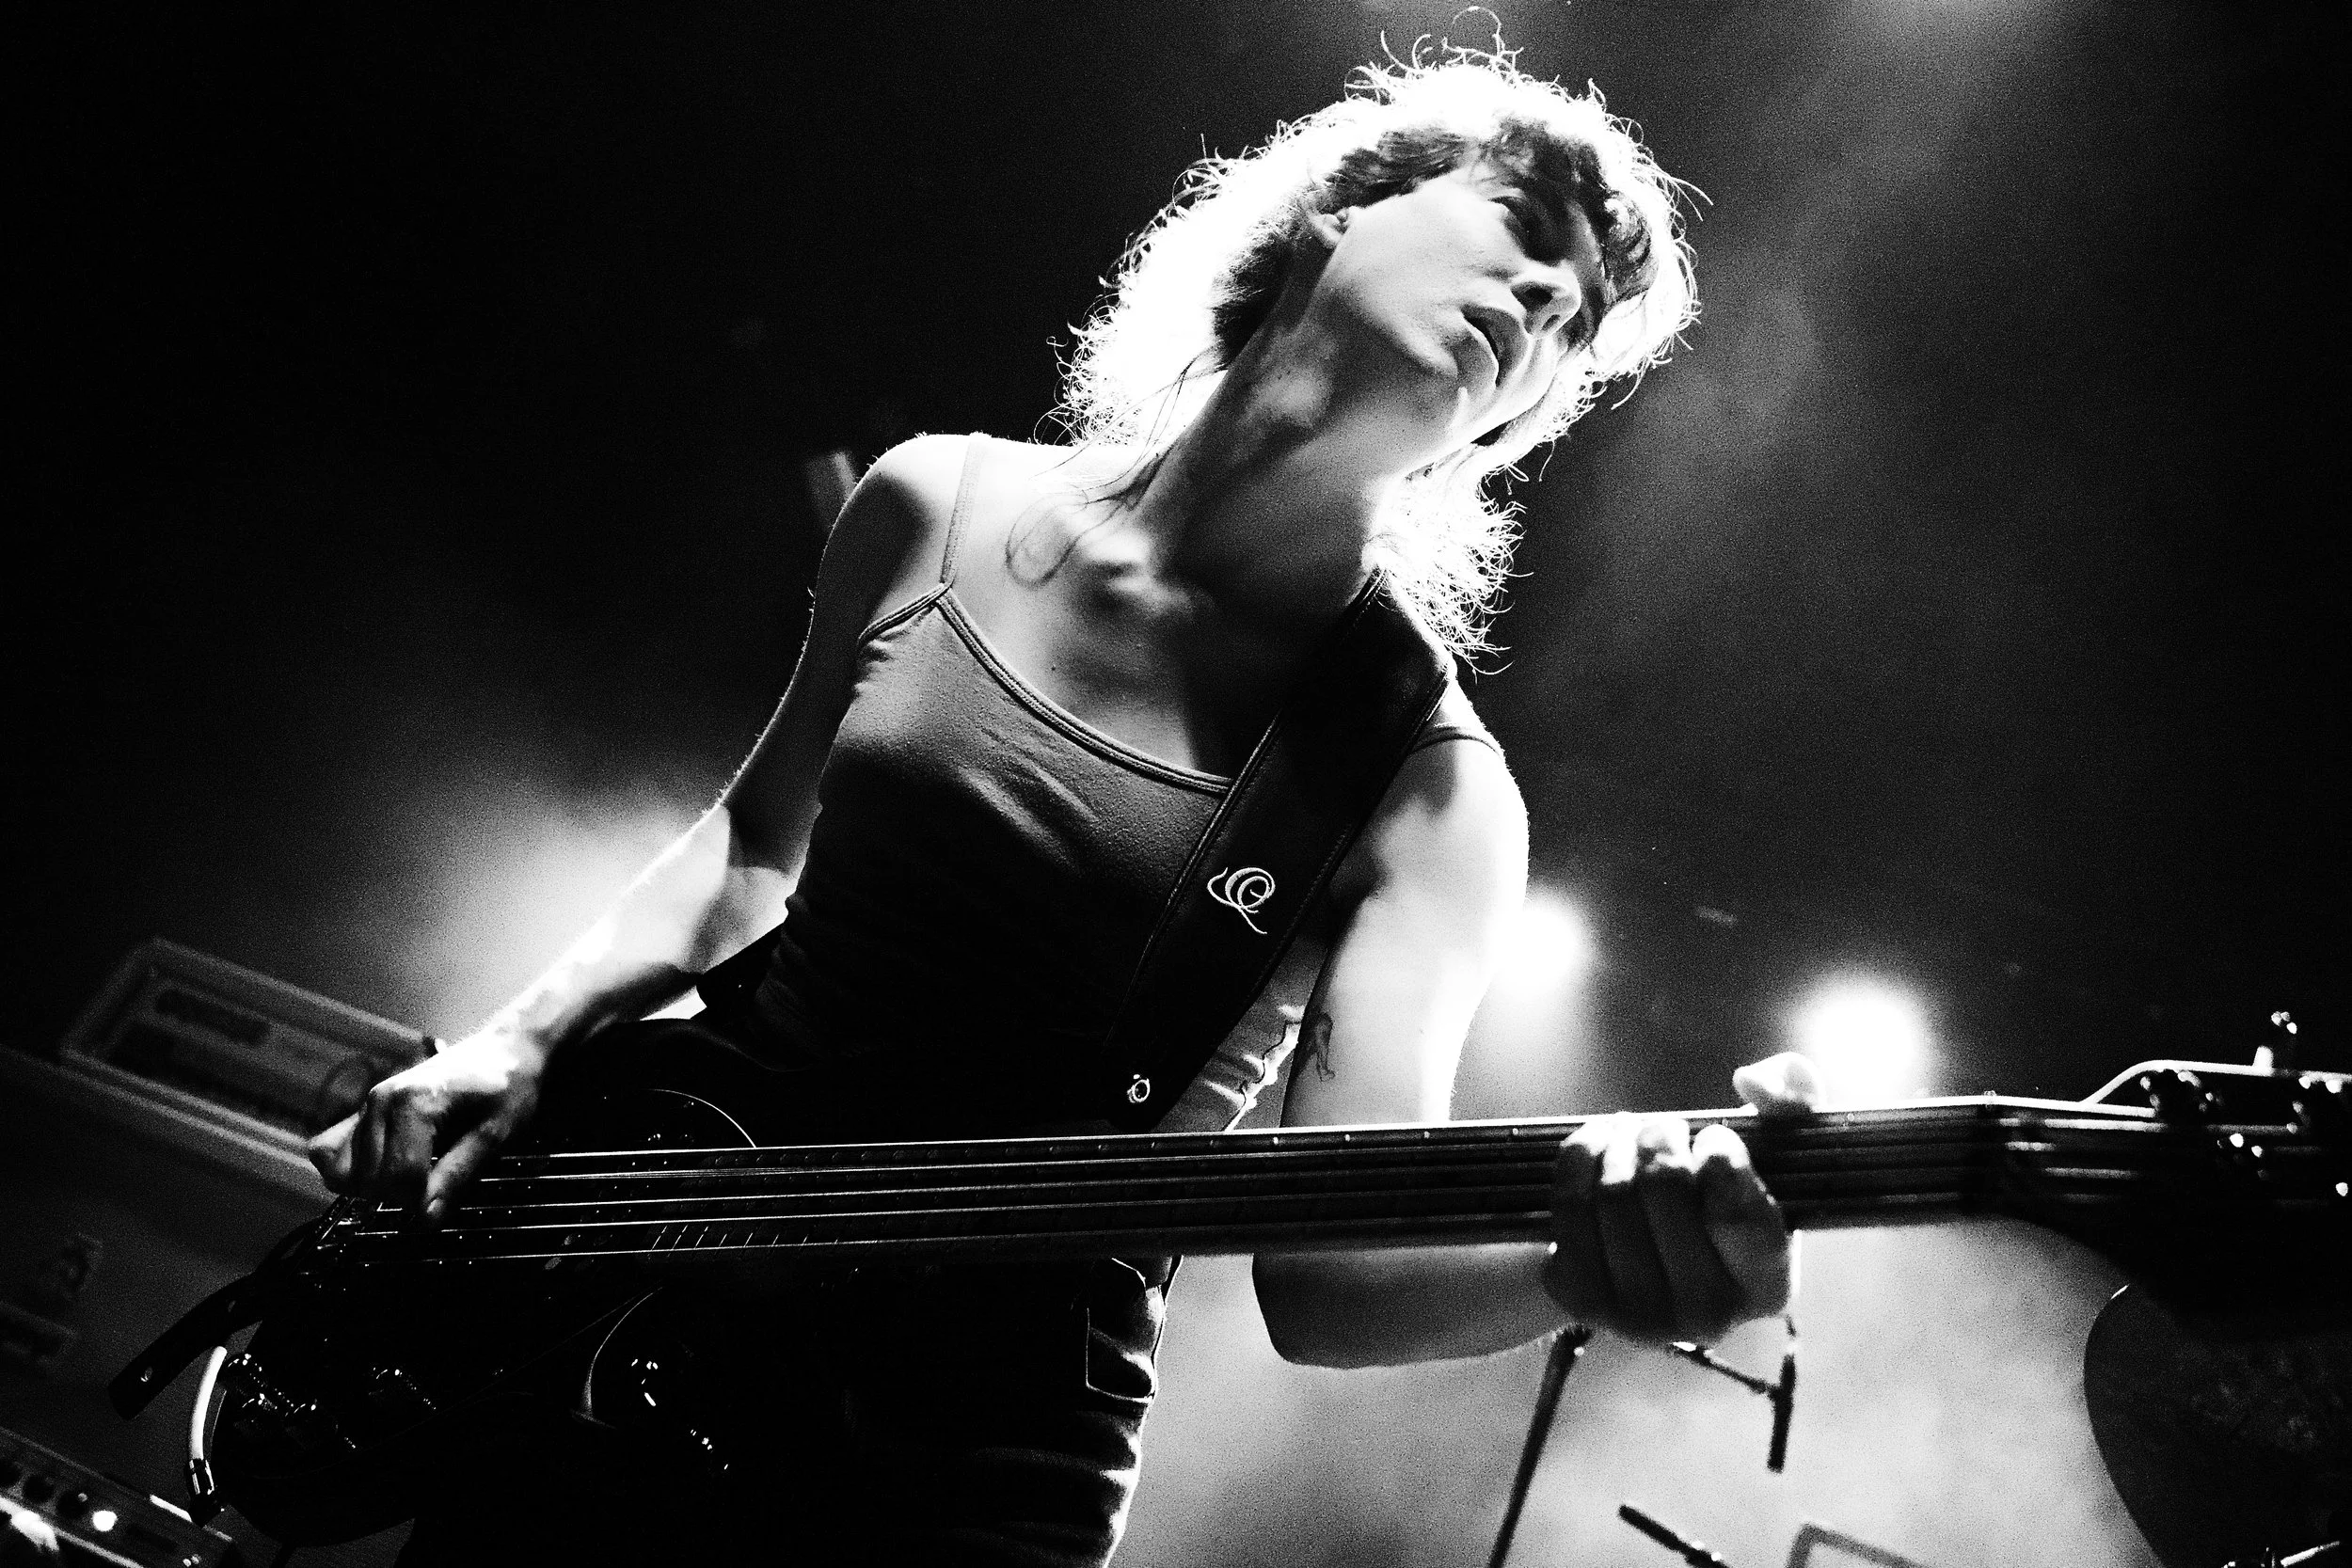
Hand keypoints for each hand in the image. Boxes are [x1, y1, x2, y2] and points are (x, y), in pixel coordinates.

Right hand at [307, 1026, 551, 1221]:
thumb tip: (424, 1221)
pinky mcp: (361, 1113)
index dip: (421, 1203)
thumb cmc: (506, 1090)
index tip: (443, 1203)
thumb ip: (457, 1177)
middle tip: (436, 1186)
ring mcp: (366, 1107)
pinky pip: (329, 1153)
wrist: (503, 1054)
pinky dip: (350, 1172)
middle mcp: (379, 1103)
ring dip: (375, 1188)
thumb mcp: (495, 1135)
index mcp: (411, 1105)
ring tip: (415, 1177)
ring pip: (343, 1174)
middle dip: (400, 1197)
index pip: (398, 1178)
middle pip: (368, 1180)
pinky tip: (387, 1170)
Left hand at [1542, 1052, 1820, 1343]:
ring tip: (1632, 1134)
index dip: (1718, 1155)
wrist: (1646, 1248)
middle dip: (1660, 1137)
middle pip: (1664, 1189)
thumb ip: (1792, 1098)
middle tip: (1664, 1129)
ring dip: (1620, 1142)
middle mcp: (1708, 1317)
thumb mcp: (1772, 1147)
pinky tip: (1600, 1146)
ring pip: (1613, 1192)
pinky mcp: (1583, 1298)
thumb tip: (1753, 1083)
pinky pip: (1570, 1203)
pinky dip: (1581, 1155)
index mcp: (1769, 1287)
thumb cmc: (1722, 1191)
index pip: (1736, 1212)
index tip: (1712, 1137)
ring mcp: (1640, 1316)